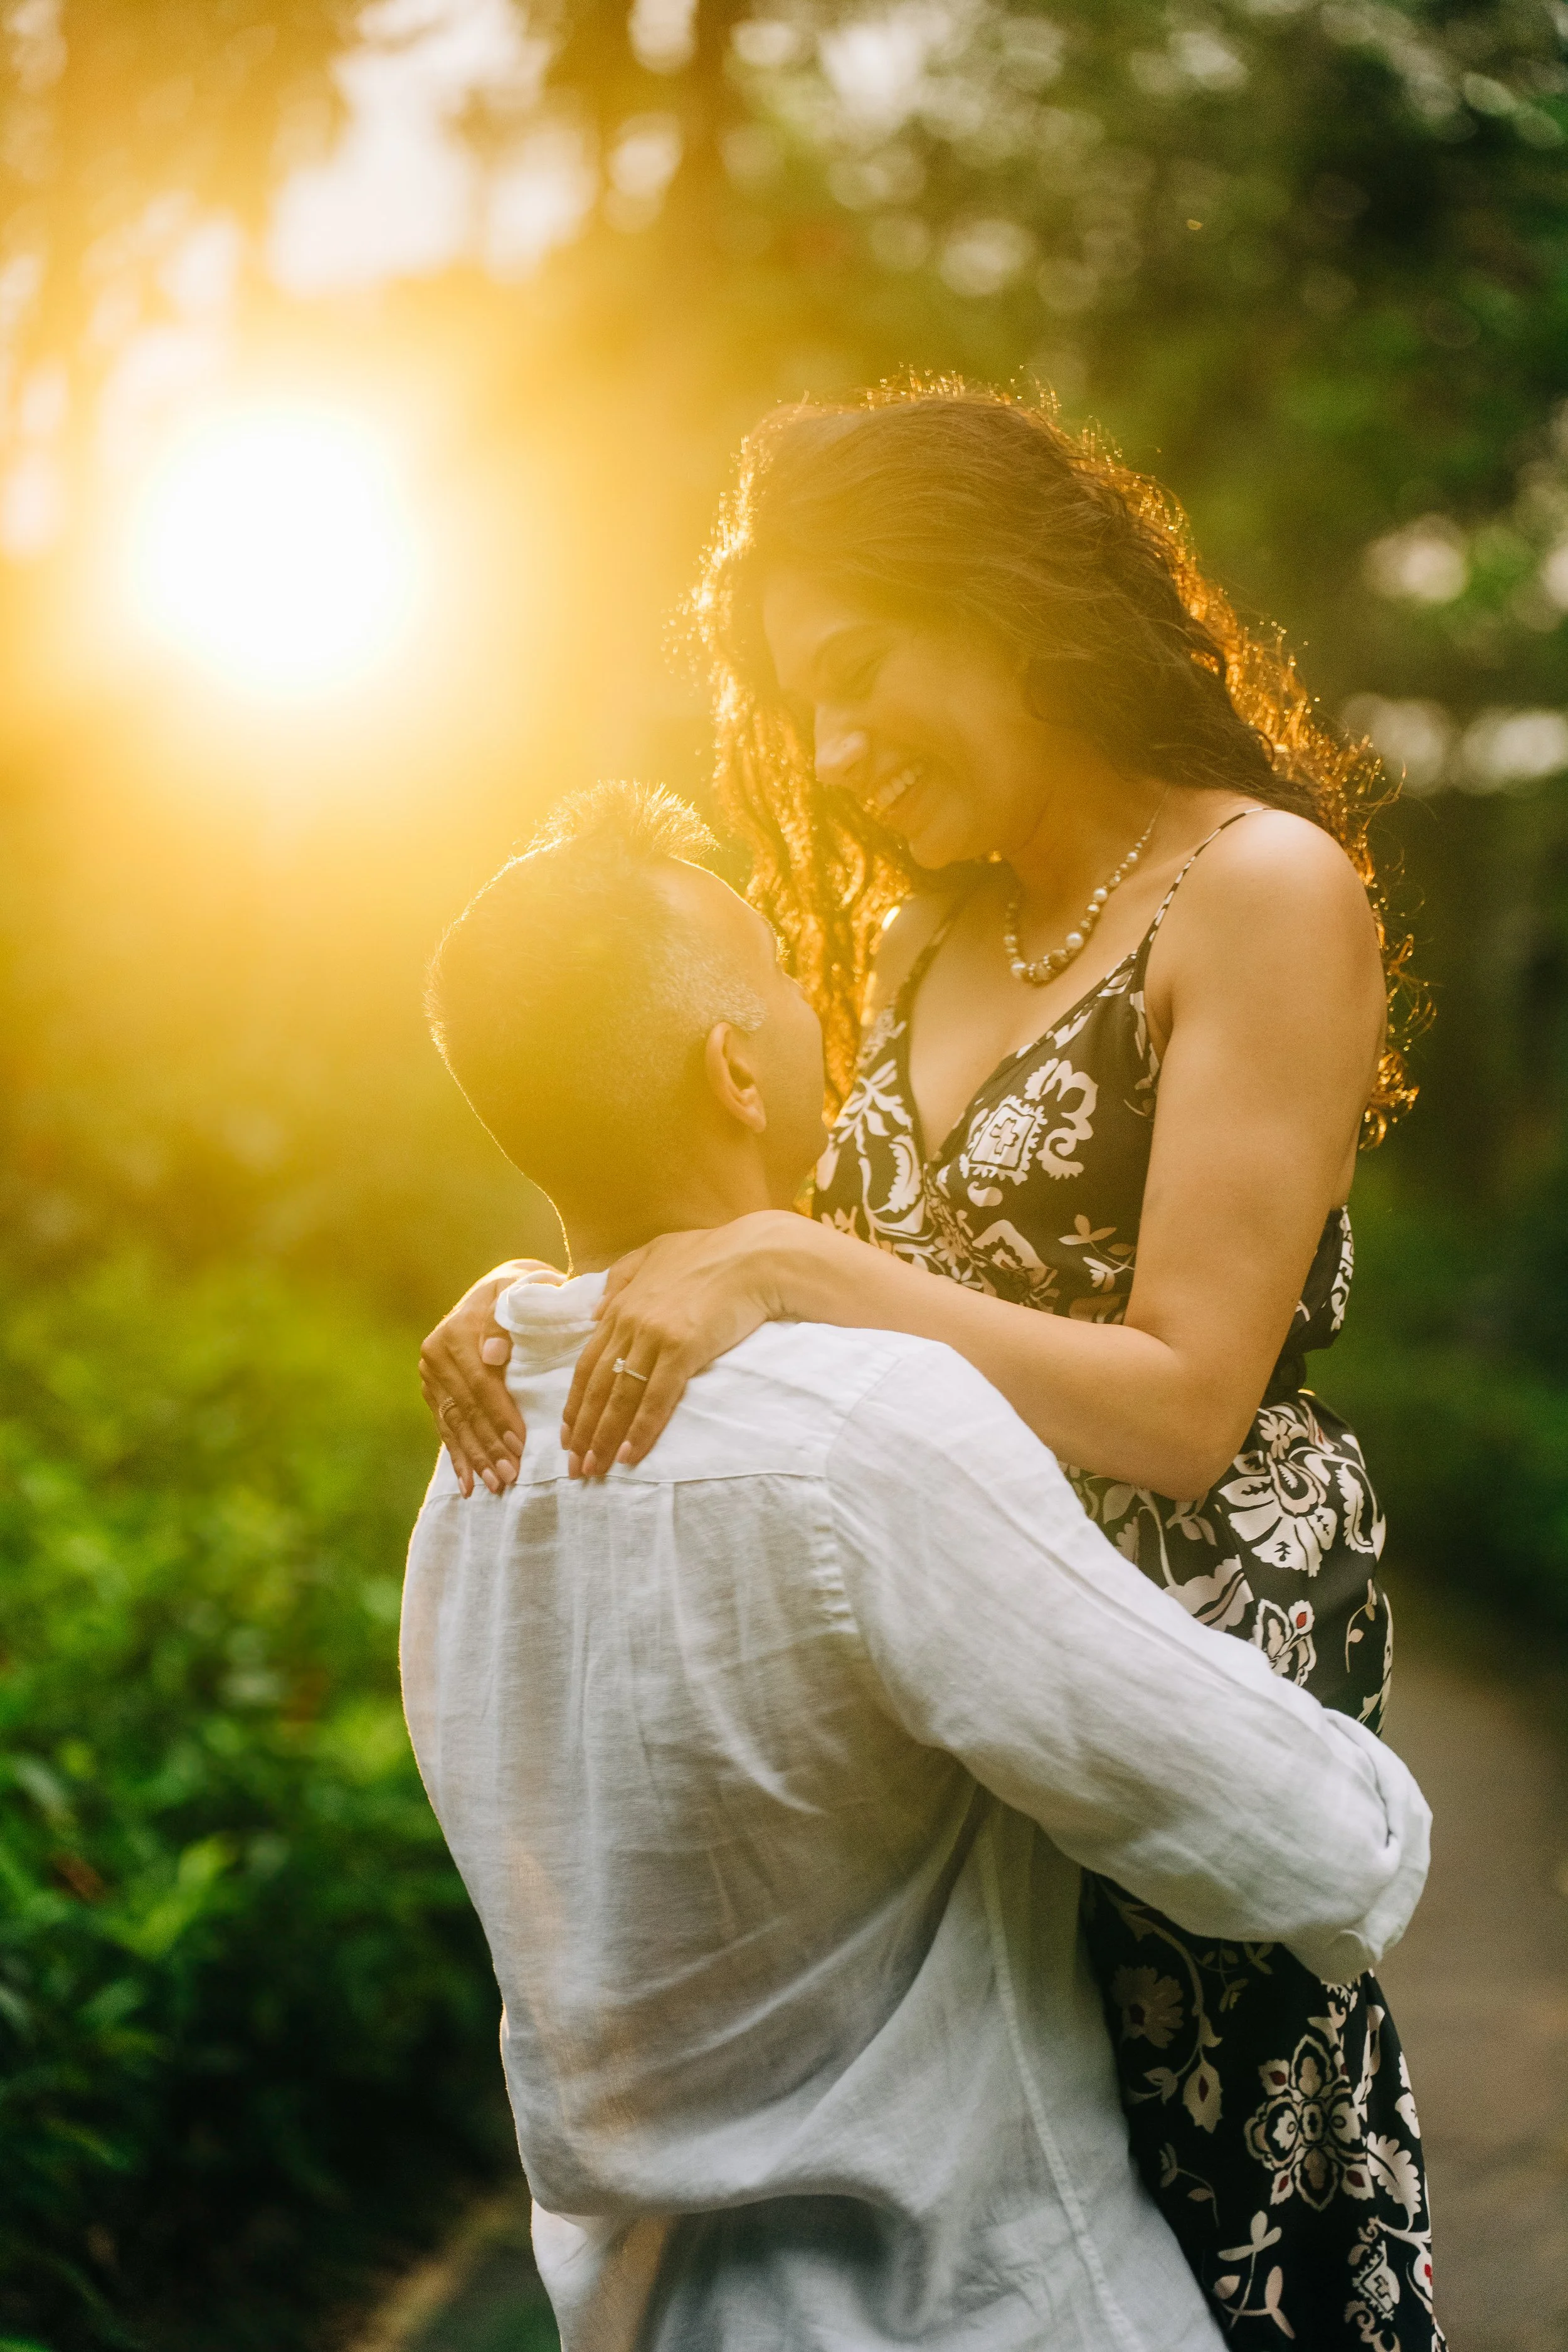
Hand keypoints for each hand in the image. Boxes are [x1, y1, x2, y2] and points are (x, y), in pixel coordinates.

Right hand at [419, 1260, 559, 1494]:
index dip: (500, 1414)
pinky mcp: (432, 1391)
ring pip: (454, 1423)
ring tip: (494, 1485)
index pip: (481, 1382)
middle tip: (510, 1475)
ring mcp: (430, 1375)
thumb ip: (504, 1319)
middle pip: (466, 1408)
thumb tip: (492, 1355)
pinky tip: (468, 1484)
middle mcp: (435, 1354)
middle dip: (489, 1445)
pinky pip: (445, 1427)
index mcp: (455, 1330)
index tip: (521, 1443)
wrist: (499, 1289)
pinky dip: (458, 1457)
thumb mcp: (518, 1290)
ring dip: (474, 1457)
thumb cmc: (521, 1292)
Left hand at [561, 1215, 794, 1474]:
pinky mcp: (683, 1350)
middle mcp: (631, 1323)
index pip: (588, 1364)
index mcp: (622, 1305)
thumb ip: (622, 1277)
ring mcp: (655, 1337)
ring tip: (594, 1469)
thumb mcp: (655, 1252)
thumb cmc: (712, 1252)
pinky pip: (656, 1398)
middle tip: (574, 1465)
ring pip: (620, 1397)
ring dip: (604, 1437)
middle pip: (597, 1386)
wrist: (754, 1256)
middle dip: (582, 1430)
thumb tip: (596, 1311)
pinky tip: (630, 1455)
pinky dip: (641, 1429)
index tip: (568, 1433)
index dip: (575, 1402)